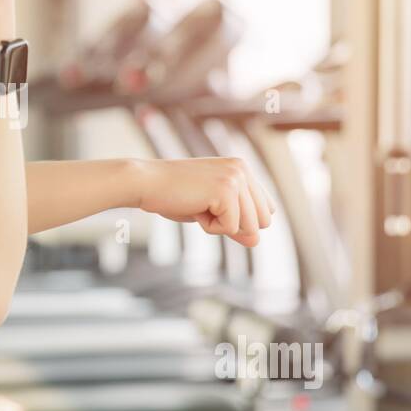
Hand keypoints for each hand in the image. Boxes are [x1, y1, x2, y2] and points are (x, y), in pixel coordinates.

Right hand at [134, 157, 275, 247]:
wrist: (145, 183)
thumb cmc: (172, 196)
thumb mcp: (210, 211)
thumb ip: (236, 223)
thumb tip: (256, 242)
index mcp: (242, 168)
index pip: (266, 210)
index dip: (240, 220)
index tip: (210, 206)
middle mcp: (243, 169)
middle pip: (262, 221)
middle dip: (233, 224)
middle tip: (203, 206)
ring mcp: (236, 178)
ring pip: (249, 227)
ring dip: (220, 226)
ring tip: (197, 206)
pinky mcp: (226, 190)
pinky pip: (230, 228)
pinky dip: (209, 227)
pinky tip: (193, 208)